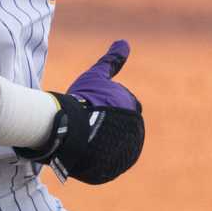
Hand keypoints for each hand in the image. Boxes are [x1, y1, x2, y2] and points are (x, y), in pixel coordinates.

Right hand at [17, 38, 146, 184]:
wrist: (75, 130)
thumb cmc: (85, 100)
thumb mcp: (97, 76)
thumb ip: (112, 61)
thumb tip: (124, 42)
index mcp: (132, 109)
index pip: (122, 103)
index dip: (105, 102)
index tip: (91, 103)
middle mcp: (135, 131)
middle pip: (118, 124)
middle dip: (103, 121)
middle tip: (84, 118)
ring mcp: (126, 151)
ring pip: (112, 143)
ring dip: (100, 139)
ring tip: (82, 135)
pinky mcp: (115, 168)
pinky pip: (107, 162)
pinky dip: (98, 157)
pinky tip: (84, 152)